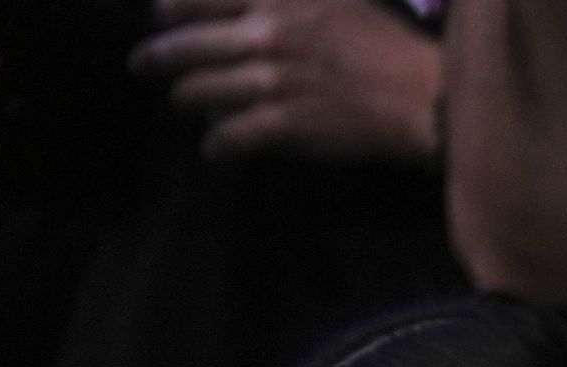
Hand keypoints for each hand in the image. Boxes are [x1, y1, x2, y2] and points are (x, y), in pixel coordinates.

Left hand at [129, 0, 441, 161]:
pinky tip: (214, 152)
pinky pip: (232, 137)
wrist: (423, 96)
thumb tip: (258, 1)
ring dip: (186, 99)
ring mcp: (273, 83)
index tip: (157, 16)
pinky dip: (217, 146)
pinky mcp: (286, 125)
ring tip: (184, 104)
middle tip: (143, 65)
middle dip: (158, 57)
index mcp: (278, 0)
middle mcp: (267, 37)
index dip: (169, 10)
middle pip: (189, 46)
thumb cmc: (388, 44)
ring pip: (201, 92)